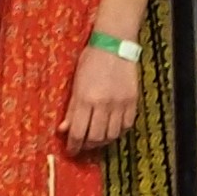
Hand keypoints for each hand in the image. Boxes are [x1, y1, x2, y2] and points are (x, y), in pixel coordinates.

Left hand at [62, 32, 142, 155]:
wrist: (114, 45)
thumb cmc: (91, 60)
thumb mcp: (75, 83)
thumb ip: (71, 109)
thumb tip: (64, 129)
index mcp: (86, 98)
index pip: (78, 132)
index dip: (74, 146)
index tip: (71, 150)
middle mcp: (104, 104)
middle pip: (96, 138)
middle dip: (88, 145)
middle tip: (83, 145)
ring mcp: (120, 103)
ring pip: (112, 135)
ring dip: (103, 141)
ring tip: (97, 139)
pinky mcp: (133, 101)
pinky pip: (127, 125)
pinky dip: (118, 132)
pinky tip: (112, 129)